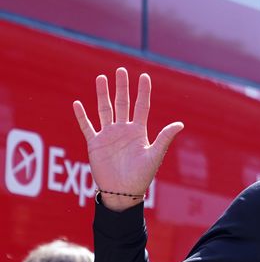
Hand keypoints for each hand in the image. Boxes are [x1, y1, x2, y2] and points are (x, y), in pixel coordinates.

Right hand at [73, 67, 183, 210]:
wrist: (123, 192)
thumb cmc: (141, 176)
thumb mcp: (154, 155)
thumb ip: (164, 138)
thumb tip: (180, 124)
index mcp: (139, 132)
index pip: (141, 106)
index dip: (143, 91)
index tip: (144, 76)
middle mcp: (124, 130)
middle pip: (122, 103)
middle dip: (122, 87)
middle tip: (120, 70)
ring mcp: (109, 136)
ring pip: (104, 109)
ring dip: (102, 94)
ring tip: (101, 78)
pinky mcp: (95, 144)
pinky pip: (87, 127)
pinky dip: (82, 116)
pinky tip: (78, 103)